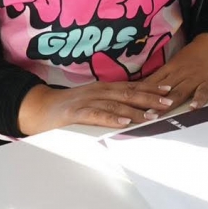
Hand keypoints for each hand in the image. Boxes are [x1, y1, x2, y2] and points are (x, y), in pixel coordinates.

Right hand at [17, 81, 173, 134]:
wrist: (38, 108)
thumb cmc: (68, 107)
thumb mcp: (92, 100)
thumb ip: (111, 103)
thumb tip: (134, 109)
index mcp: (104, 88)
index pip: (132, 86)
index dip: (151, 88)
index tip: (169, 90)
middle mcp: (98, 91)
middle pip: (129, 93)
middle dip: (150, 97)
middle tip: (168, 101)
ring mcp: (87, 101)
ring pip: (116, 104)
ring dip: (136, 109)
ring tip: (152, 114)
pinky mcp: (75, 113)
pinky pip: (97, 115)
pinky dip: (112, 118)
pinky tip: (125, 122)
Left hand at [139, 33, 207, 110]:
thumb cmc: (193, 56)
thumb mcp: (174, 63)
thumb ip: (161, 77)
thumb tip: (141, 89)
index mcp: (170, 69)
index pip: (152, 82)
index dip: (140, 94)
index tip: (129, 105)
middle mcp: (180, 74)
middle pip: (163, 90)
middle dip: (151, 102)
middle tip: (141, 115)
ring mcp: (194, 78)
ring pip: (180, 92)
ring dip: (169, 103)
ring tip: (159, 115)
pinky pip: (203, 91)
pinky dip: (198, 99)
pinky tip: (193, 108)